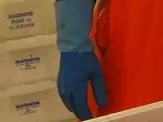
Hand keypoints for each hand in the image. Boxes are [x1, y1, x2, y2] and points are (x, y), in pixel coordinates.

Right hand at [56, 0, 106, 117]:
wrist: (72, 47)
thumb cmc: (87, 59)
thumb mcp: (96, 74)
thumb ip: (99, 90)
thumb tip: (103, 104)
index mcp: (77, 89)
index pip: (82, 108)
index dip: (87, 115)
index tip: (92, 118)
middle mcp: (67, 90)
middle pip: (73, 107)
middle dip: (80, 113)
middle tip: (87, 116)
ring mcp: (62, 86)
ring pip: (67, 103)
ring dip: (74, 108)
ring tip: (81, 111)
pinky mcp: (59, 82)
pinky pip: (64, 97)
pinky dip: (69, 102)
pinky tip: (73, 100)